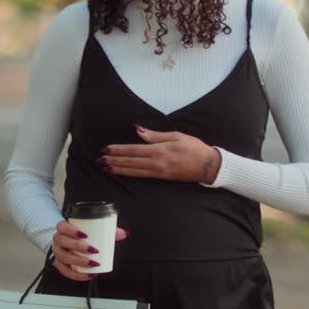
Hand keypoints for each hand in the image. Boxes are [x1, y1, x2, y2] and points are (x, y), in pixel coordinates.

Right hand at [51, 220, 128, 281]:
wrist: (71, 244)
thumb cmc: (82, 236)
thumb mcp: (94, 230)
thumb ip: (109, 230)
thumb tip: (124, 233)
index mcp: (63, 229)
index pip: (62, 227)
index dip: (71, 230)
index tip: (85, 235)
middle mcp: (58, 240)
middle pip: (63, 242)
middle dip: (78, 246)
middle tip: (94, 250)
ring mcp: (58, 253)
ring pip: (63, 257)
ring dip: (78, 261)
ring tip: (93, 263)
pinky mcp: (60, 265)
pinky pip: (65, 271)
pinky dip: (77, 275)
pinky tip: (88, 275)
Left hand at [100, 125, 222, 183]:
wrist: (208, 166)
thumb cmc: (194, 147)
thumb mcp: (176, 135)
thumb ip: (155, 135)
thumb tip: (138, 130)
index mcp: (159, 150)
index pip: (133, 150)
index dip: (118, 150)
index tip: (106, 149)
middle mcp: (156, 163)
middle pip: (131, 161)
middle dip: (114, 160)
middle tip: (100, 159)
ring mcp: (158, 172)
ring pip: (134, 171)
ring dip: (119, 169)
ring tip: (105, 167)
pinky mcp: (161, 178)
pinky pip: (141, 176)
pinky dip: (129, 174)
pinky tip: (122, 172)